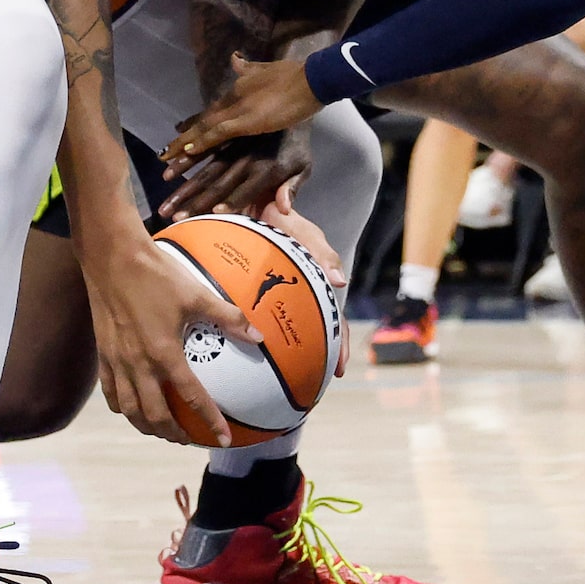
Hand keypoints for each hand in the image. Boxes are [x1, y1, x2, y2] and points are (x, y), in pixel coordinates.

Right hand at [75, 219, 259, 446]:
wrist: (112, 258)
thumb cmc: (157, 273)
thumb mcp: (197, 294)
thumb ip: (228, 317)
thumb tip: (259, 335)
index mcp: (164, 354)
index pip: (191, 398)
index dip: (209, 421)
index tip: (222, 438)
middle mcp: (139, 365)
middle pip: (155, 415)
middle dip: (173, 433)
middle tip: (188, 439)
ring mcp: (117, 362)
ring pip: (130, 410)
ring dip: (146, 426)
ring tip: (161, 430)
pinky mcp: (103, 354)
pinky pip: (110, 392)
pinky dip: (122, 407)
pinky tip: (131, 406)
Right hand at [160, 125, 311, 218]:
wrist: (295, 98)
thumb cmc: (297, 144)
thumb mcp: (303, 167)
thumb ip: (291, 188)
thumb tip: (284, 210)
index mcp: (266, 170)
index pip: (245, 192)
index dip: (228, 203)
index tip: (207, 216)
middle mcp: (246, 158)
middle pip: (216, 182)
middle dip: (191, 199)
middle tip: (168, 213)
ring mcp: (234, 142)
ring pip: (204, 161)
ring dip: (182, 175)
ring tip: (163, 187)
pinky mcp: (227, 130)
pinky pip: (202, 143)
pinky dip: (186, 150)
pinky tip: (167, 158)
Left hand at [162, 56, 323, 171]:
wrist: (310, 77)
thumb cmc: (294, 75)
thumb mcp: (265, 68)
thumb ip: (247, 67)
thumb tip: (234, 57)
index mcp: (237, 91)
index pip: (210, 112)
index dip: (193, 125)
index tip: (177, 134)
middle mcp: (232, 100)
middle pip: (202, 123)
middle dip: (182, 141)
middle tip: (162, 155)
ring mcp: (238, 110)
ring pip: (204, 130)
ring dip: (185, 147)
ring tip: (167, 161)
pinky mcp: (248, 121)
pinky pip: (219, 134)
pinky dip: (202, 143)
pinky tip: (189, 152)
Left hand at [254, 182, 349, 377]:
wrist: (255, 201)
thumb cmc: (285, 216)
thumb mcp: (307, 232)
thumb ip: (323, 253)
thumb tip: (342, 281)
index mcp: (319, 282)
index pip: (335, 319)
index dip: (340, 344)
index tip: (339, 370)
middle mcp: (302, 292)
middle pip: (315, 329)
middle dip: (317, 355)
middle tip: (312, 382)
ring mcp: (280, 293)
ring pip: (289, 326)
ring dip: (289, 349)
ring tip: (281, 375)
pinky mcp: (258, 290)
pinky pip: (259, 314)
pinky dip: (255, 331)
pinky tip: (242, 348)